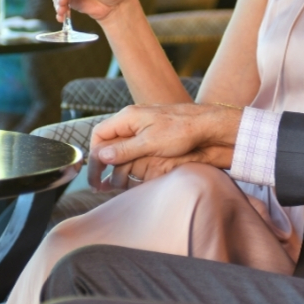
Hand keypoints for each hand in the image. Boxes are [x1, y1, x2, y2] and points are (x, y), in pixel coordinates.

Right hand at [87, 103, 241, 184]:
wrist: (208, 125)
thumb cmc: (182, 131)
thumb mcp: (150, 142)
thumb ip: (125, 149)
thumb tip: (101, 156)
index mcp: (128, 117)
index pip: (99, 135)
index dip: (94, 156)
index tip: (96, 176)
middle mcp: (132, 119)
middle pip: (107, 141)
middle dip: (102, 164)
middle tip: (100, 186)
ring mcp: (143, 125)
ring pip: (120, 146)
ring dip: (114, 164)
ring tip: (112, 184)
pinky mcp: (153, 133)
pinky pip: (133, 147)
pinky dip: (128, 161)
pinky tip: (130, 173)